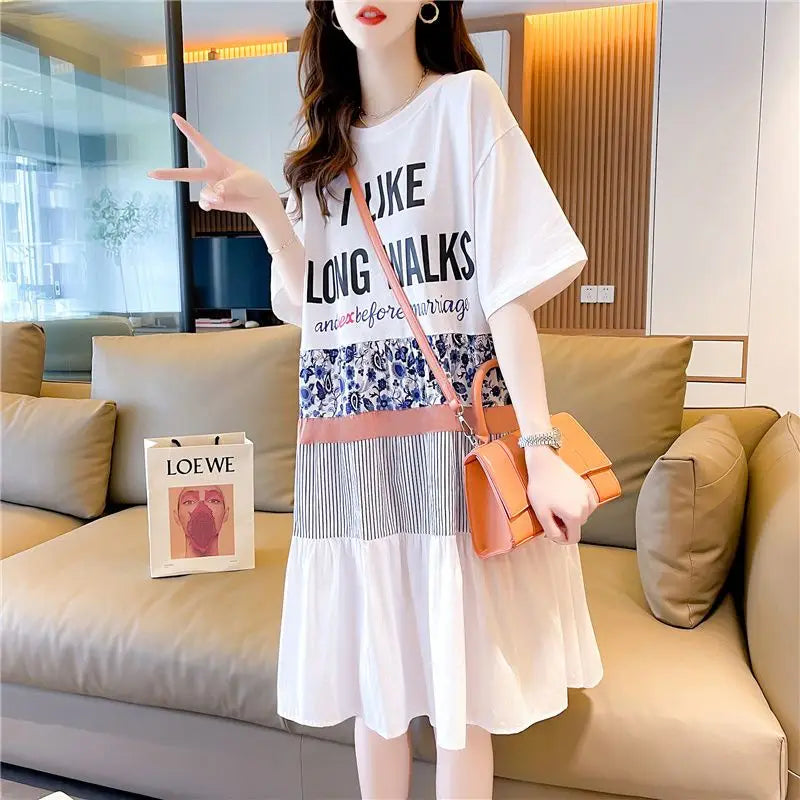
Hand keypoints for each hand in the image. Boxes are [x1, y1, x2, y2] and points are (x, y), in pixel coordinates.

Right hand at [147, 113, 274, 213]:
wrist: (259, 199)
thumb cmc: (252, 182)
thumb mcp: (243, 179)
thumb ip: (228, 184)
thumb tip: (215, 193)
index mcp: (217, 160)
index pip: (199, 142)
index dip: (187, 129)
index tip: (175, 116)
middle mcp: (211, 173)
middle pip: (186, 173)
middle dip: (169, 174)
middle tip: (150, 173)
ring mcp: (211, 188)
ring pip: (203, 193)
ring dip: (212, 196)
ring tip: (223, 197)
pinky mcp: (214, 201)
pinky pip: (205, 203)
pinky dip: (209, 204)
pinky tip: (216, 204)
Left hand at [525, 447, 599, 544]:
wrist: (545, 463)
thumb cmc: (541, 487)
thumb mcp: (541, 513)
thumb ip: (552, 531)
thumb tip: (560, 539)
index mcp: (575, 516)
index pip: (573, 539)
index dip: (562, 539)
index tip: (552, 531)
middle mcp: (586, 507)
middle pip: (578, 527)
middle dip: (565, 525)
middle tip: (551, 513)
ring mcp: (588, 496)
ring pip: (583, 516)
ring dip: (572, 515)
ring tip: (557, 505)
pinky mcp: (587, 488)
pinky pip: (586, 504)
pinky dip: (578, 506)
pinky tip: (565, 499)